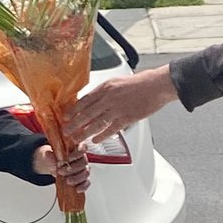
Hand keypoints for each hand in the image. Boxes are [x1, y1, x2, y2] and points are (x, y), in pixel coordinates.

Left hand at [33, 144, 90, 190]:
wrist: (51, 166)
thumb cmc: (53, 158)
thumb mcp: (48, 155)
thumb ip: (50, 156)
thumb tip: (50, 156)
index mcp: (76, 149)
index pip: (83, 148)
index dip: (77, 153)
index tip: (68, 158)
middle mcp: (82, 158)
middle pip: (84, 162)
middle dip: (73, 168)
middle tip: (61, 171)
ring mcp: (83, 169)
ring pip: (86, 173)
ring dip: (77, 178)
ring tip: (67, 181)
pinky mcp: (83, 179)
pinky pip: (86, 183)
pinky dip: (83, 186)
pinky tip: (77, 189)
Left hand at [64, 66, 178, 143]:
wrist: (156, 85)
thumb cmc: (141, 83)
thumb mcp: (118, 82)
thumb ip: (106, 92)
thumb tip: (96, 100)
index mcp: (106, 87)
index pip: (84, 100)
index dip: (74, 110)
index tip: (66, 116)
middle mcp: (108, 98)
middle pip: (86, 113)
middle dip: (74, 123)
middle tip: (66, 131)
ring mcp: (116, 109)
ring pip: (95, 123)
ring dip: (84, 132)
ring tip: (76, 138)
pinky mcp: (126, 118)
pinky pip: (110, 129)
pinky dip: (101, 136)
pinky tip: (95, 140)